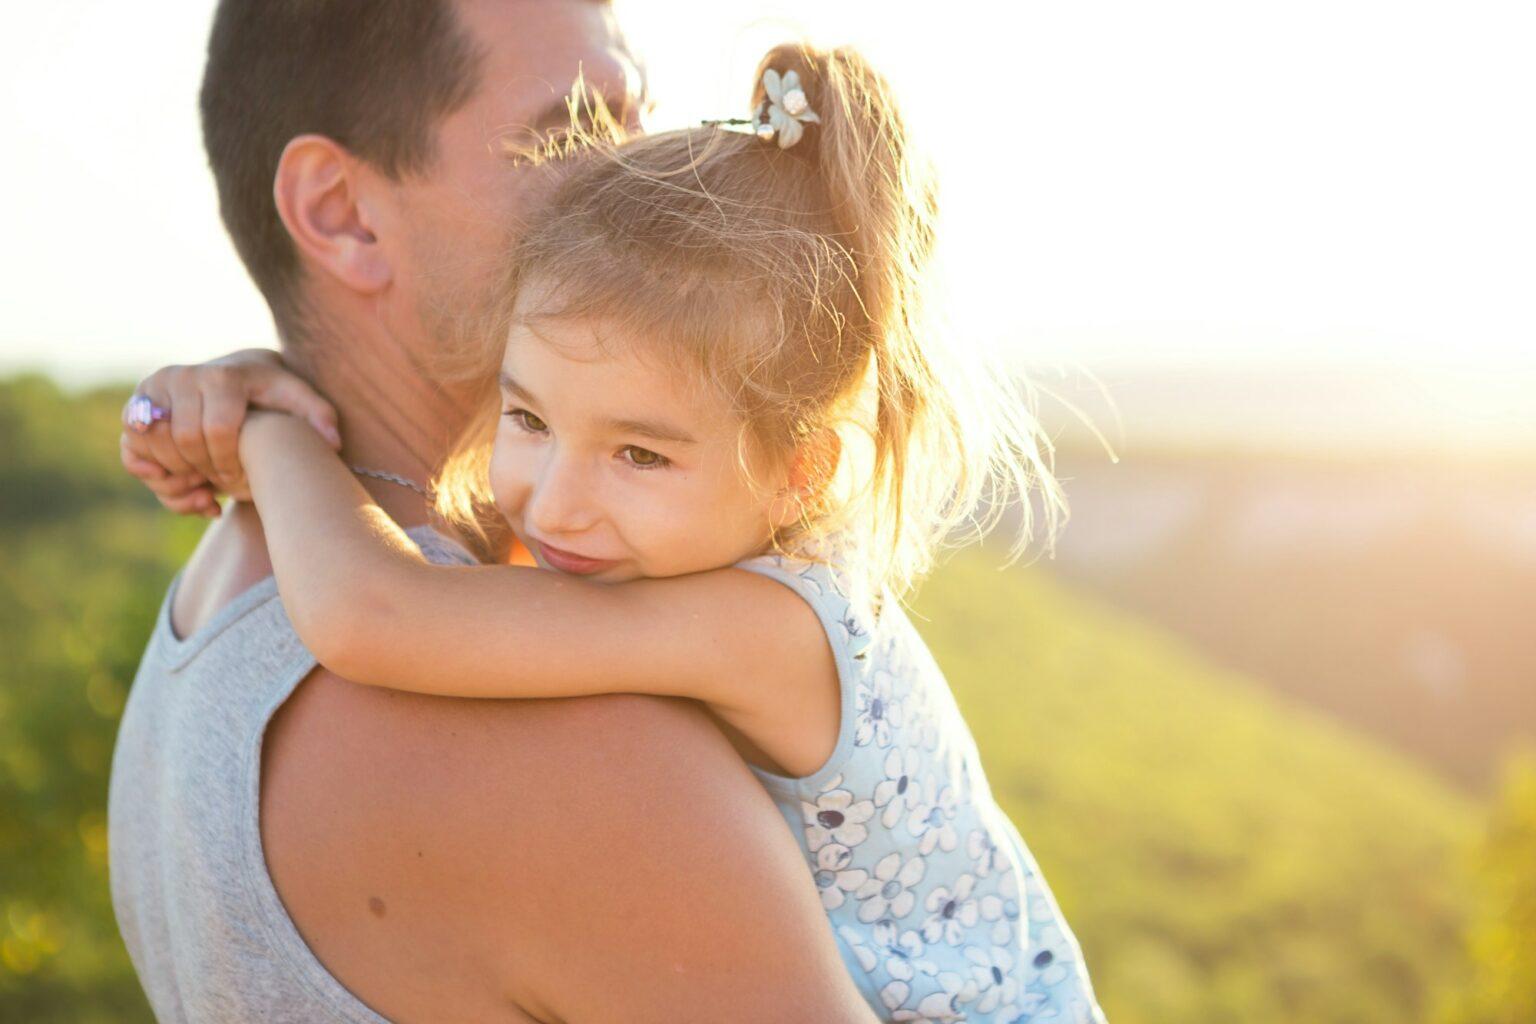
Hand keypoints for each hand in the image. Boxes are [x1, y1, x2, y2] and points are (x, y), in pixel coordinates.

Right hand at [119, 349, 340, 515]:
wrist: (236, 376)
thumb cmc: (271, 393)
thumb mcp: (297, 398)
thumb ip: (317, 414)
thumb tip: (333, 441)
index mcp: (222, 375)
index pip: (217, 430)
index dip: (230, 464)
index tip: (244, 480)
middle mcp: (180, 376)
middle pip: (184, 443)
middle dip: (207, 472)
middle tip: (226, 486)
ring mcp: (152, 391)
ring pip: (152, 450)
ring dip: (179, 481)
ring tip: (208, 488)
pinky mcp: (135, 409)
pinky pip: (132, 454)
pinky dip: (156, 479)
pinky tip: (188, 487)